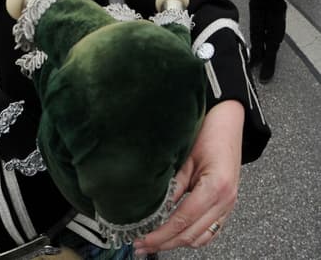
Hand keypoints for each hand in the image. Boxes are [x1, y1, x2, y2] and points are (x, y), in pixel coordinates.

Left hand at [134, 100, 243, 254]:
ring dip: (176, 243)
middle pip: (191, 235)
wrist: (228, 121)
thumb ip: (172, 183)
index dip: (160, 234)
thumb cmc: (208, 131)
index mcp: (216, 187)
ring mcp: (229, 205)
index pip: (182, 220)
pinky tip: (174, 237)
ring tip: (153, 244)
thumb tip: (152, 206)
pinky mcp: (227, 205)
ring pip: (202, 237)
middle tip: (140, 246)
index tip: (141, 239)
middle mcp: (226, 201)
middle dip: (164, 243)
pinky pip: (210, 231)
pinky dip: (191, 237)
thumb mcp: (185, 156)